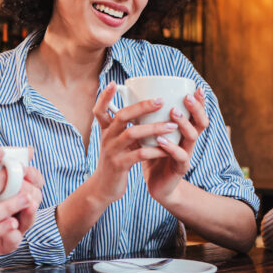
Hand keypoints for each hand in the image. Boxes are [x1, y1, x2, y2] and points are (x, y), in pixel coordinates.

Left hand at [0, 163, 44, 257]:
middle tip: (24, 187)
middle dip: (31, 193)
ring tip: (28, 206)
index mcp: (15, 189)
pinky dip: (12, 236)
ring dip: (29, 214)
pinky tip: (10, 230)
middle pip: (35, 200)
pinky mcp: (0, 244)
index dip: (33, 175)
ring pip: (27, 221)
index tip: (24, 168)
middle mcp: (17, 209)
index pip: (34, 180)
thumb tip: (27, 148)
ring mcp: (11, 227)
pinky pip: (11, 242)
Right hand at [85, 82, 173, 205]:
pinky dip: (154, 150)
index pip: (100, 109)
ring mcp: (112, 151)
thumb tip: (143, 108)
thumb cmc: (116, 160)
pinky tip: (167, 148)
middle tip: (160, 101)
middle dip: (141, 107)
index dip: (105, 96)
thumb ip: (126, 127)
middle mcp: (106, 138)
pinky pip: (139, 154)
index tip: (114, 83)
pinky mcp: (119, 165)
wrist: (104, 188)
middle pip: (121, 116)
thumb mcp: (116, 142)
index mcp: (106, 130)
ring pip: (132, 134)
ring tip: (171, 126)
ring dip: (153, 128)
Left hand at [143, 88, 206, 204]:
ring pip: (192, 136)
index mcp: (183, 131)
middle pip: (201, 122)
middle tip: (186, 97)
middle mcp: (188, 141)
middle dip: (196, 108)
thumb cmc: (153, 156)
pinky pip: (180, 157)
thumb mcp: (149, 135)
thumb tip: (129, 97)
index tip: (196, 87)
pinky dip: (171, 148)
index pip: (195, 113)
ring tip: (174, 112)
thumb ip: (146, 119)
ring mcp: (186, 154)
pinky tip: (162, 141)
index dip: (199, 101)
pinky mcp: (180, 168)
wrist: (157, 185)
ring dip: (184, 123)